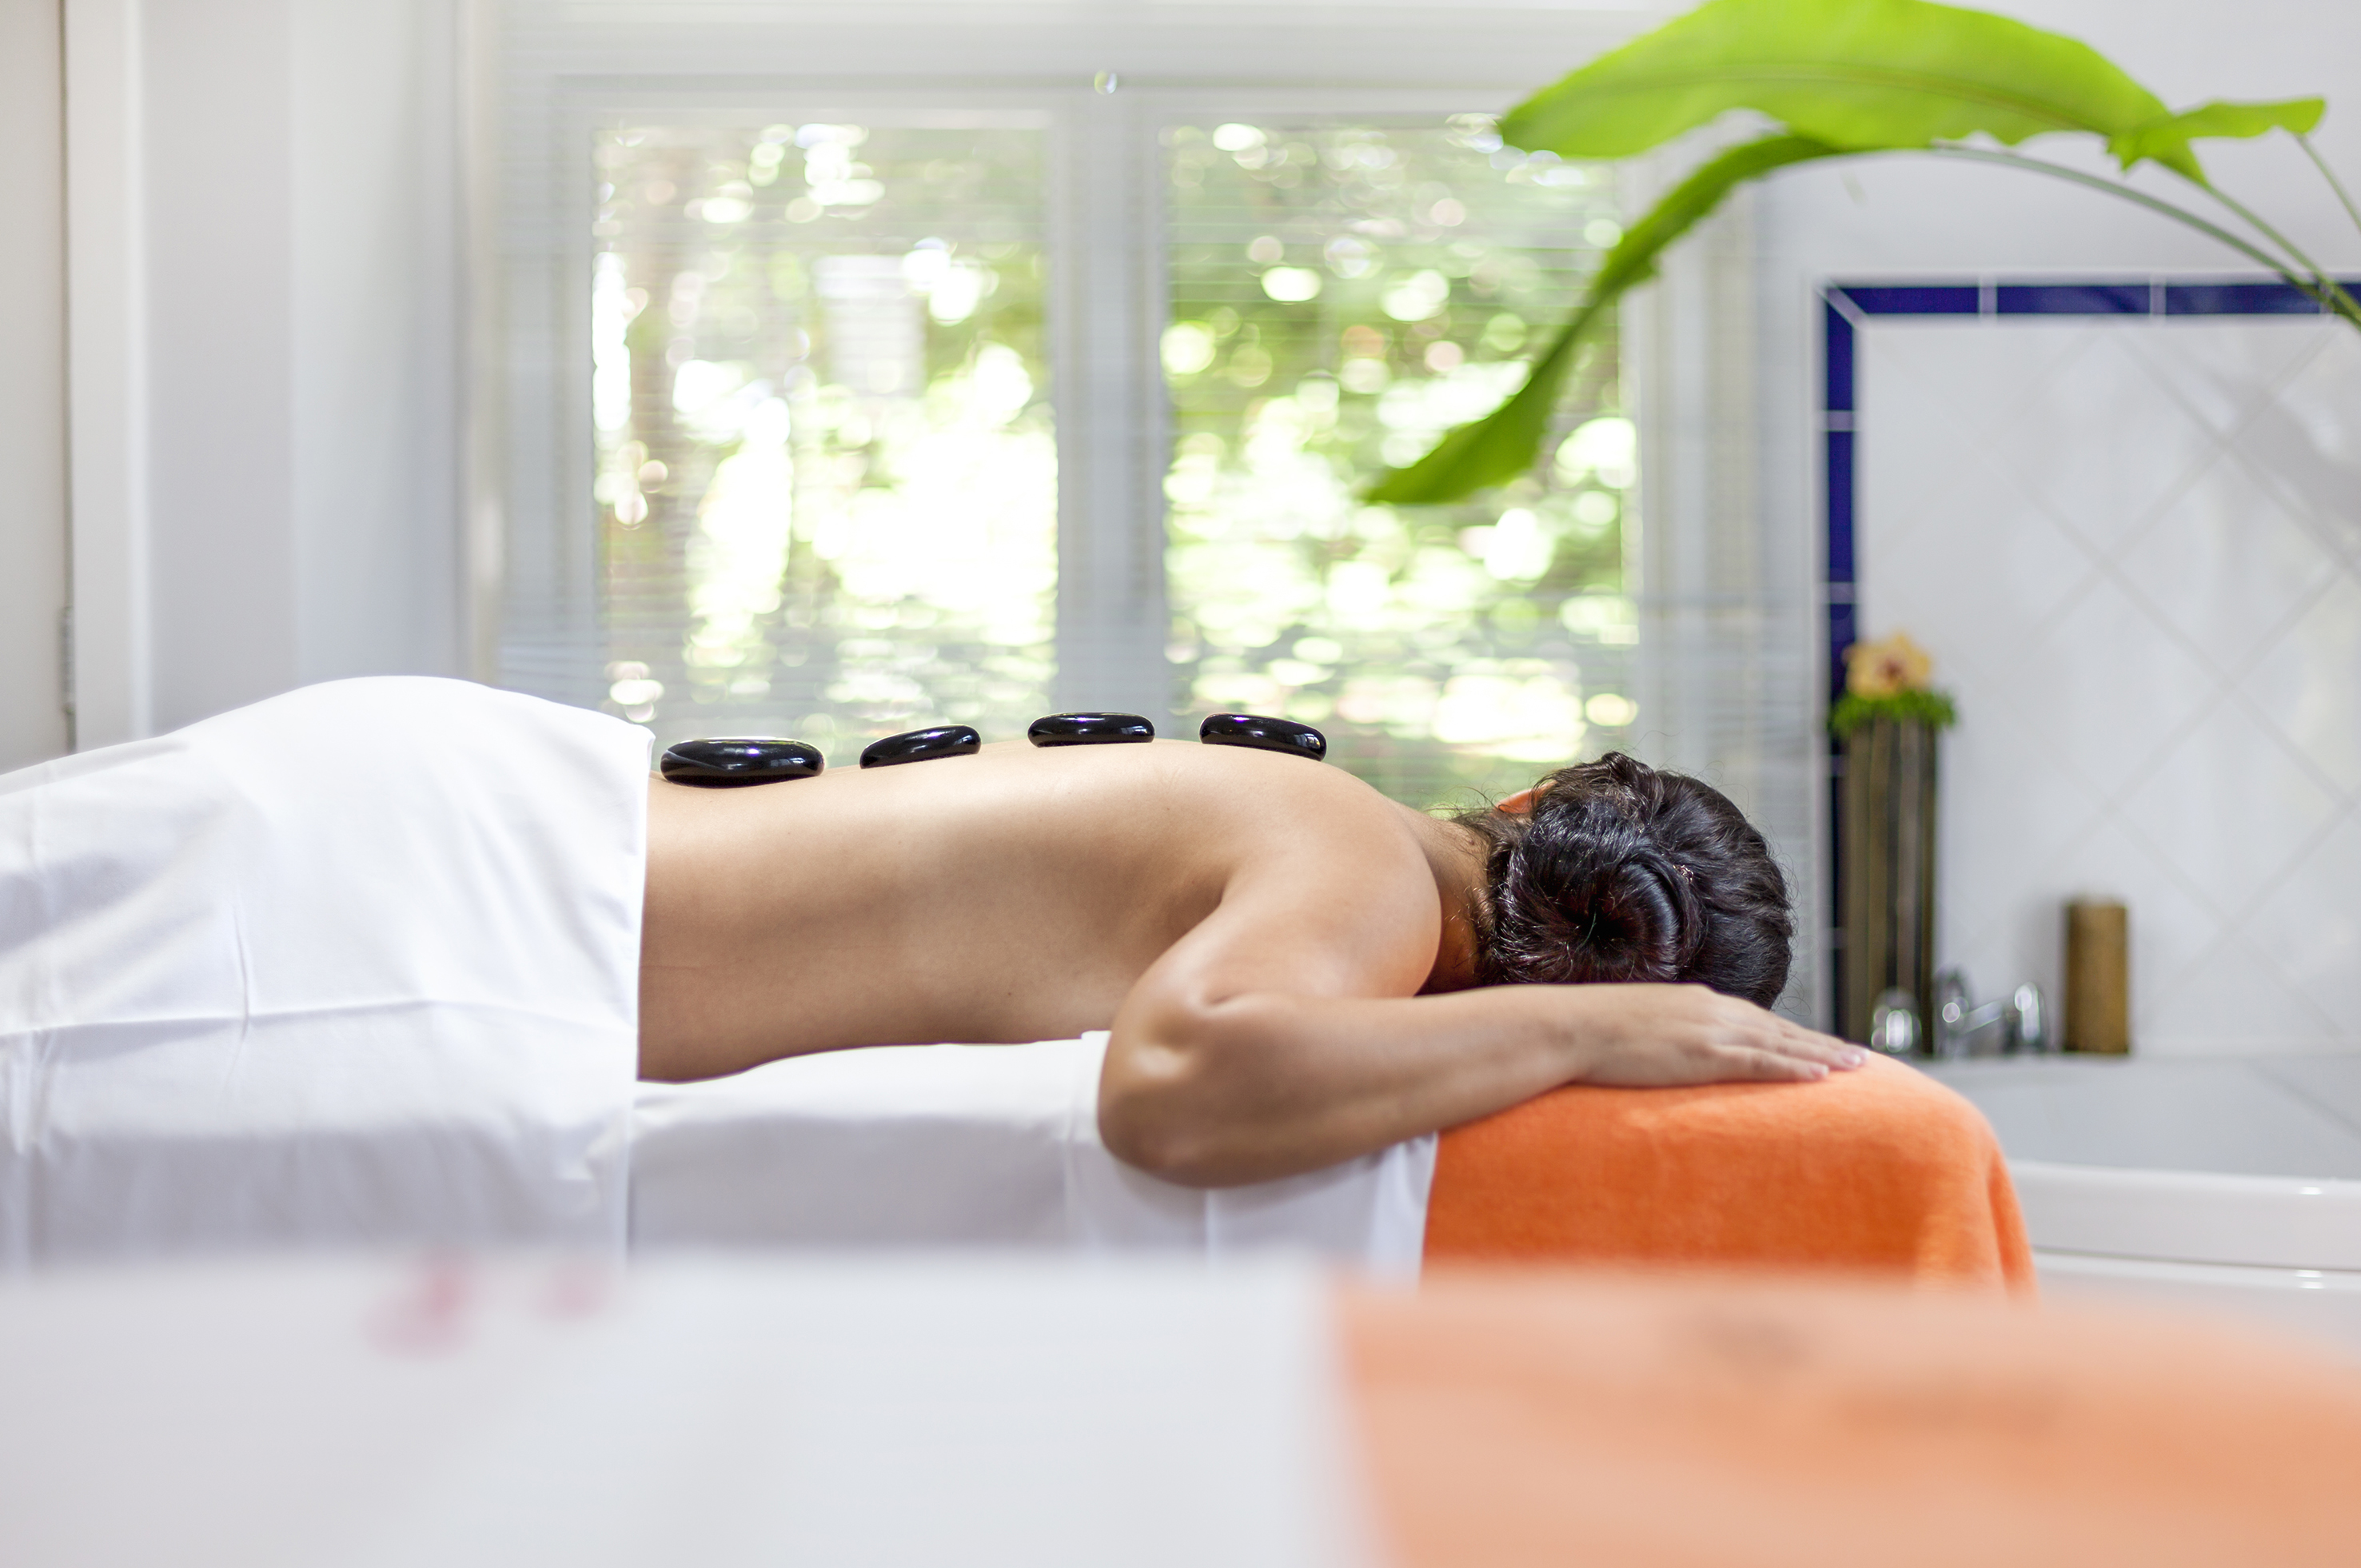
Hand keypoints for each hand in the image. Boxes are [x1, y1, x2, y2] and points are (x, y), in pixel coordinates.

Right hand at [1558, 983, 1865, 1086]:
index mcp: (1696, 1001)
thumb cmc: (1589, 1030)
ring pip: (1780, 1043)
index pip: (1756, 1019)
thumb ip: (1664, 1034)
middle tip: (1858, 1056)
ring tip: (1855, 1067)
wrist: (1569, 1026)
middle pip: (1780, 1028)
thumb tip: (1668, 1051)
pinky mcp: (1703, 1054)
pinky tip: (1821, 1078)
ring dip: (1822, 1055)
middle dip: (1820, 1042)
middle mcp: (1711, 1009)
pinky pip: (1759, 1062)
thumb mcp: (1636, 1025)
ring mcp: (1709, 1030)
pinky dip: (1793, 1068)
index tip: (1820, 1044)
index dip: (1792, 1033)